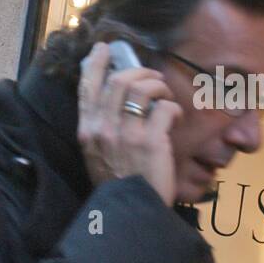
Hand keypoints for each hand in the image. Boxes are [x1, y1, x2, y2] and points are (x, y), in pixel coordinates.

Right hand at [76, 43, 181, 205]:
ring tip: (166, 97)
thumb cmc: (119, 185)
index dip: (95, 64)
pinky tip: (176, 117)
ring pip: (141, 88)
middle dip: (140, 73)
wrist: (130, 213)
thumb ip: (102, 130)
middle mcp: (103, 129)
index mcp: (88, 131)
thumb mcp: (98, 156)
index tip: (103, 49)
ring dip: (158, 86)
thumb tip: (116, 103)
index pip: (87, 88)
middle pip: (118, 81)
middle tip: (153, 79)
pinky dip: (173, 109)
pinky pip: (164, 109)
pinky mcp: (150, 141)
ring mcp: (126, 134)